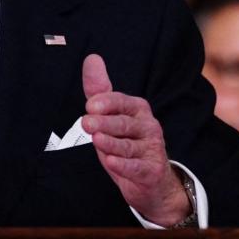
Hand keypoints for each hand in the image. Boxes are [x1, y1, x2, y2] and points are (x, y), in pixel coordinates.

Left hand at [80, 54, 189, 226]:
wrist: (151, 180)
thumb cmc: (127, 142)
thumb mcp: (111, 116)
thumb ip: (99, 90)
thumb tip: (91, 58)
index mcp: (137, 109)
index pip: (121, 102)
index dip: (106, 103)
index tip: (90, 105)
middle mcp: (148, 126)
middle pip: (123, 123)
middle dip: (104, 123)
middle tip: (86, 122)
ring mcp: (152, 149)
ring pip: (128, 146)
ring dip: (112, 143)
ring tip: (97, 140)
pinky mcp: (152, 170)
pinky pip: (136, 167)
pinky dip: (123, 166)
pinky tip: (111, 162)